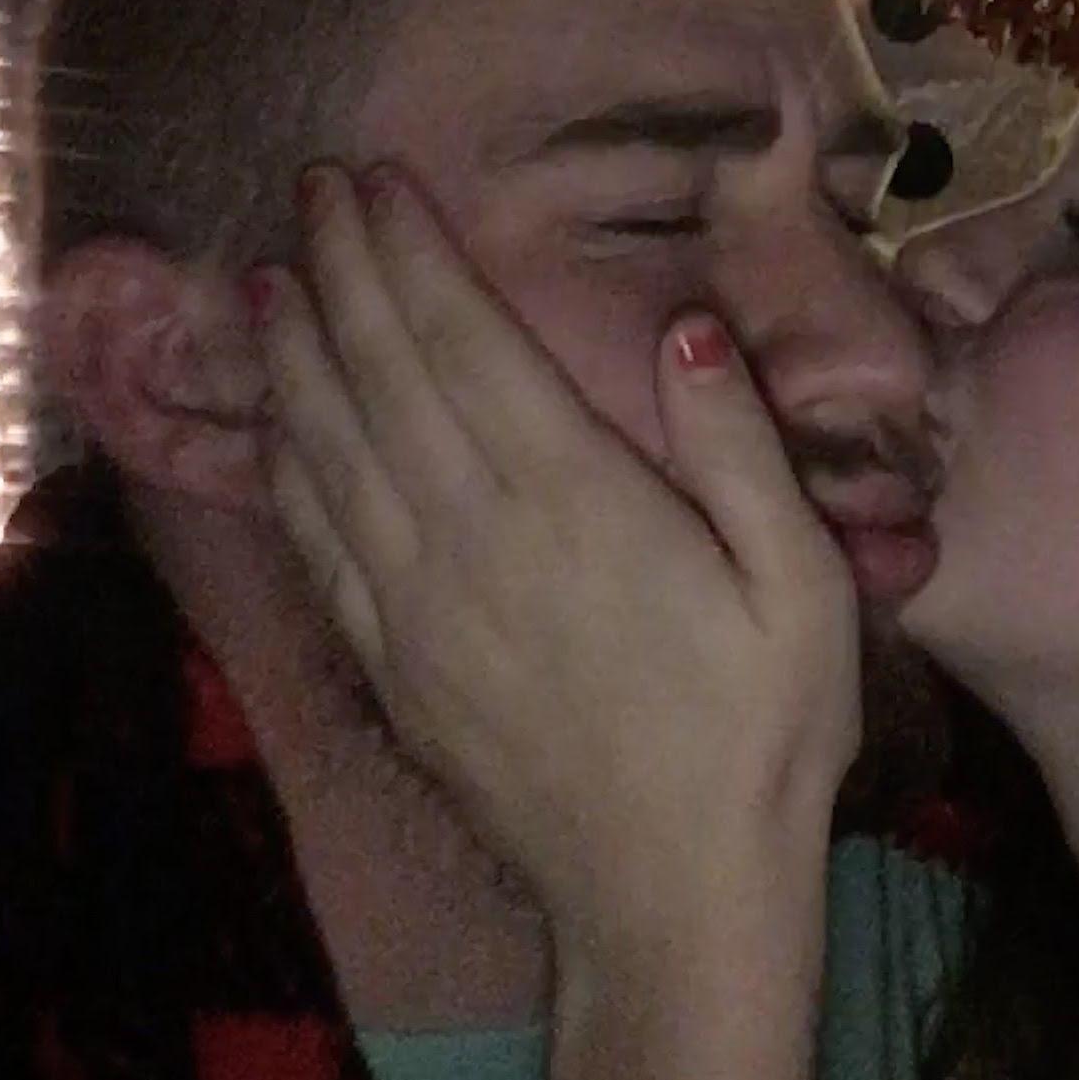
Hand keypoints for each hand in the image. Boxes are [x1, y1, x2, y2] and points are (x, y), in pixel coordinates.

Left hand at [251, 165, 859, 956]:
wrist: (671, 898)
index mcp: (575, 501)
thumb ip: (741, 450)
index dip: (411, 255)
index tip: (375, 181)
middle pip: (382, 376)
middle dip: (343, 273)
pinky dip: (286, 469)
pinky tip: (277, 429)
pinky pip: (317, 545)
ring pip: (330, 450)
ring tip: (274, 280)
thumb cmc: (761, 735)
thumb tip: (688, 329)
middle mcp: (473, 537)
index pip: (463, 344)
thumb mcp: (804, 588)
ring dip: (297, 356)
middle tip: (314, 192)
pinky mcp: (395, 669)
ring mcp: (418, 608)